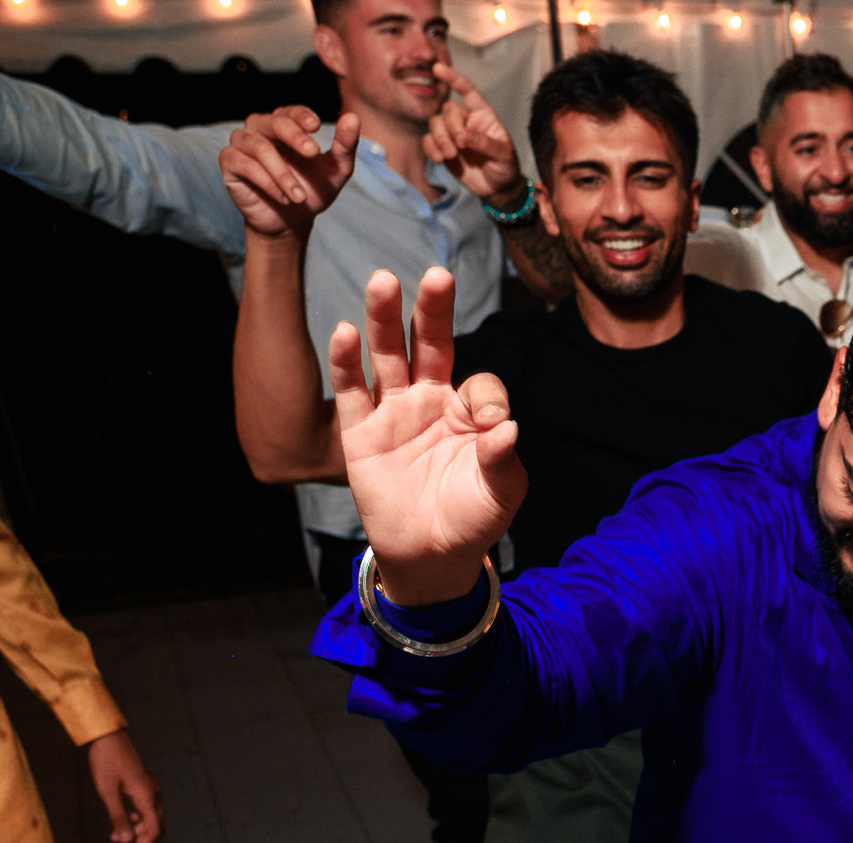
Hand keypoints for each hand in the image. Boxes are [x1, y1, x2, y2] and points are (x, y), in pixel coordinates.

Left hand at [85, 730, 161, 842]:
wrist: (107, 735)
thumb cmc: (106, 761)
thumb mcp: (107, 792)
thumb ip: (117, 817)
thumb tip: (125, 841)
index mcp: (147, 796)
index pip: (152, 831)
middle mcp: (153, 793)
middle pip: (155, 827)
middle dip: (138, 841)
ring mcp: (150, 787)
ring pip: (150, 818)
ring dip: (135, 830)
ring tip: (115, 838)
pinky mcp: (143, 783)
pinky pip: (145, 807)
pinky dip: (135, 818)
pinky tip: (120, 820)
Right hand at [220, 105, 358, 239]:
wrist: (291, 222)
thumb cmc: (312, 191)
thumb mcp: (335, 171)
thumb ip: (345, 146)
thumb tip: (354, 117)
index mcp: (285, 126)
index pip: (291, 112)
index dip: (302, 116)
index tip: (317, 127)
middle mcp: (260, 129)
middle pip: (273, 122)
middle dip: (294, 136)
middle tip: (313, 153)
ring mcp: (242, 144)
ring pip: (259, 146)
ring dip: (283, 173)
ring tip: (300, 196)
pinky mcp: (230, 163)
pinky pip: (244, 164)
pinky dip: (266, 182)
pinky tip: (283, 198)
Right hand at [330, 267, 525, 606]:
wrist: (430, 556)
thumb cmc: (473, 519)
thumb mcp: (500, 492)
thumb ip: (502, 459)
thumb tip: (507, 428)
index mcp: (469, 412)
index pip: (479, 383)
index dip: (486, 395)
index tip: (492, 421)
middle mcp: (430, 401)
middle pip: (431, 345)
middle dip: (432, 311)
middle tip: (437, 276)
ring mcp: (393, 412)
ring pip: (388, 356)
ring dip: (385, 319)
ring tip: (384, 281)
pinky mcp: (360, 432)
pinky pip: (352, 391)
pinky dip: (346, 361)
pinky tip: (346, 332)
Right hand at [423, 63, 526, 206]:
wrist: (497, 189)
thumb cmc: (505, 167)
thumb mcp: (503, 156)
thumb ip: (487, 144)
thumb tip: (467, 136)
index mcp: (483, 115)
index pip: (468, 91)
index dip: (454, 79)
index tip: (438, 68)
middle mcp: (466, 120)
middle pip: (448, 110)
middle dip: (451, 127)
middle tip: (461, 146)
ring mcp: (452, 134)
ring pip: (435, 124)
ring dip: (440, 139)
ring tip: (451, 156)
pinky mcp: (443, 148)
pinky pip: (428, 141)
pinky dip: (431, 148)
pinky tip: (440, 159)